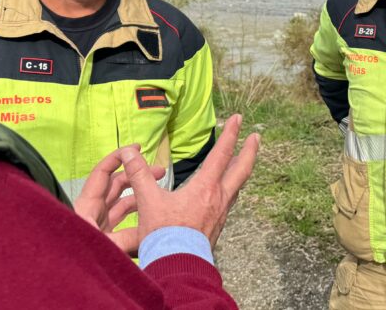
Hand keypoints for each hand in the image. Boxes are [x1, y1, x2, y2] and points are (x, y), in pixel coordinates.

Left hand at [73, 143, 165, 255]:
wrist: (61, 277)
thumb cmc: (73, 258)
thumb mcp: (103, 248)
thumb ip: (128, 237)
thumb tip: (149, 226)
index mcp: (86, 207)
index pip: (102, 173)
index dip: (117, 158)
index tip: (135, 149)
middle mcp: (92, 212)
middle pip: (115, 185)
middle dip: (136, 175)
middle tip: (159, 171)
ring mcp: (98, 224)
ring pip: (121, 202)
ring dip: (139, 193)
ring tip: (159, 190)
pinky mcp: (104, 237)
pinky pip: (122, 219)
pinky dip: (136, 213)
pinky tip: (150, 213)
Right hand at [122, 113, 259, 246]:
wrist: (177, 266)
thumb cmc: (164, 235)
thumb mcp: (148, 201)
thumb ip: (138, 175)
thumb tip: (128, 152)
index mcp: (206, 188)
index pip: (222, 154)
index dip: (230, 134)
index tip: (239, 119)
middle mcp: (219, 198)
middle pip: (242, 169)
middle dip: (250, 151)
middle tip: (256, 137)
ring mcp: (221, 214)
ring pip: (237, 186)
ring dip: (241, 170)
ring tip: (242, 162)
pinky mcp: (217, 227)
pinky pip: (229, 202)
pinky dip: (231, 189)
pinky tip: (225, 193)